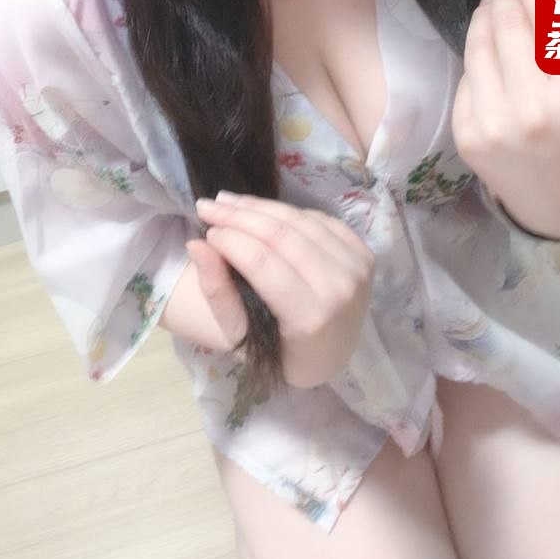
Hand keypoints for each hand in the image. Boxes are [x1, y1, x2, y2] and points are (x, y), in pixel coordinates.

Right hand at [190, 193, 375, 387]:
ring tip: (226, 201)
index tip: (204, 229)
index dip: (230, 239)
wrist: (329, 357)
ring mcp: (357, 268)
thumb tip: (196, 245)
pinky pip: (318, 219)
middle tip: (206, 205)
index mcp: (310, 317)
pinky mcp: (364, 252)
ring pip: (299, 220)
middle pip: (282, 235)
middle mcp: (340, 288)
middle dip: (238, 216)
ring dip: (258, 206)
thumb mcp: (239, 335)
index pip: (263, 262)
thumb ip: (217, 292)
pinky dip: (286, 212)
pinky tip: (260, 211)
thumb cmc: (279, 351)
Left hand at [452, 0, 559, 236]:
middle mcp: (531, 109)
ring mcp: (492, 123)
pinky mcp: (466, 135)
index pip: (549, 18)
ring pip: (478, 45)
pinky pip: (466, 78)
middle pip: (506, 24)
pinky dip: (477, 59)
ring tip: (491, 10)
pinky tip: (487, 55)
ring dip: (483, 19)